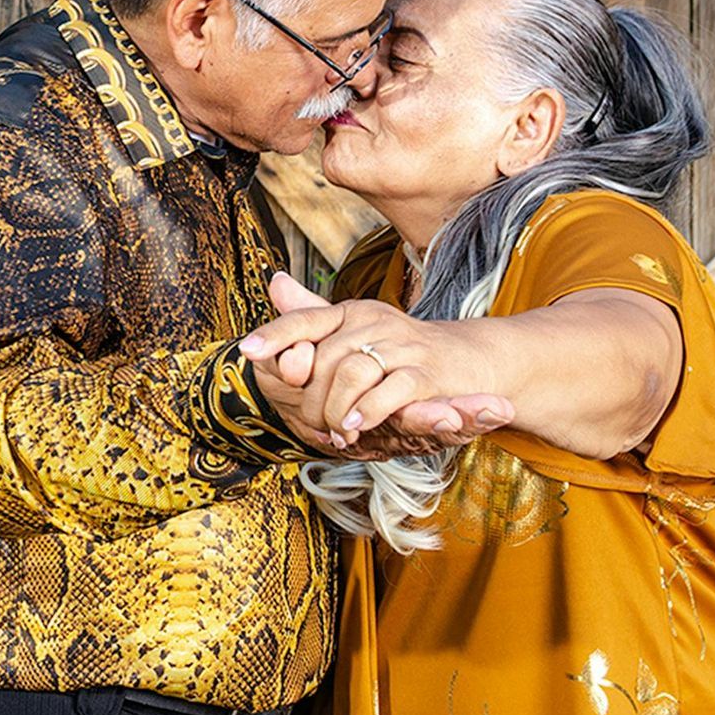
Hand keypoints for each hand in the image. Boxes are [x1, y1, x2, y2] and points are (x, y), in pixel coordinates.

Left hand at [243, 277, 514, 451]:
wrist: (467, 360)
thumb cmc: (400, 351)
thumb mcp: (355, 330)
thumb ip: (314, 314)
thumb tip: (275, 282)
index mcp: (352, 312)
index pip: (306, 318)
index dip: (277, 334)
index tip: (247, 350)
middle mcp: (374, 321)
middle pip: (324, 357)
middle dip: (312, 397)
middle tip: (311, 425)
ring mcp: (401, 346)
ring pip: (352, 372)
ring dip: (337, 408)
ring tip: (334, 432)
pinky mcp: (427, 373)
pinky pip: (390, 390)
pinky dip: (368, 410)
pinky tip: (355, 426)